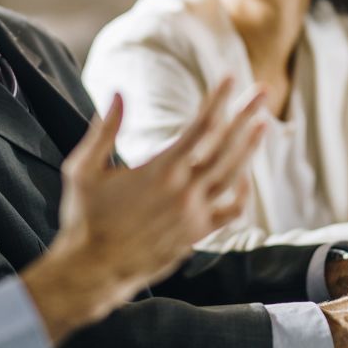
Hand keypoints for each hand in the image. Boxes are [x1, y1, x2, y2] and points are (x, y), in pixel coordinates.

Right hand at [22, 78, 265, 344]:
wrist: (93, 269)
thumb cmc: (84, 216)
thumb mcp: (84, 169)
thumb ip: (104, 130)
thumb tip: (118, 94)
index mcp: (160, 170)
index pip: (201, 126)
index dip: (218, 99)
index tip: (230, 77)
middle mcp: (184, 191)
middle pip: (226, 145)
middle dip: (246, 115)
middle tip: (264, 91)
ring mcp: (194, 215)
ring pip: (233, 175)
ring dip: (250, 147)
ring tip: (263, 123)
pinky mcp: (196, 234)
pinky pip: (231, 212)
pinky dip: (241, 193)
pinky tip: (241, 175)